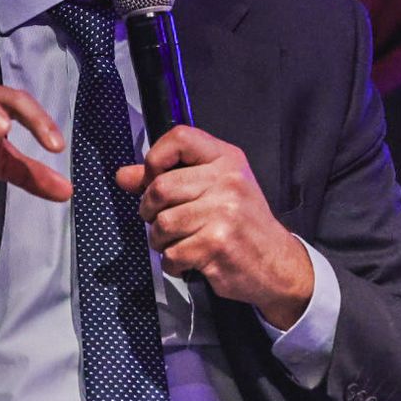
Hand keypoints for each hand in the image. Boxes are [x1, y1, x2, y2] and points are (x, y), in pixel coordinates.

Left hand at [117, 126, 312, 329]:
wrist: (276, 263)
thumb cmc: (243, 224)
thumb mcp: (214, 189)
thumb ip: (169, 177)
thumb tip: (124, 176)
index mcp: (227, 160)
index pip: (180, 137)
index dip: (155, 158)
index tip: (153, 177)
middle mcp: (228, 182)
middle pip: (160, 187)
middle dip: (150, 211)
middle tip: (162, 221)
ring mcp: (224, 213)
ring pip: (162, 224)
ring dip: (161, 241)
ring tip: (179, 242)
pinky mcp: (217, 245)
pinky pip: (172, 254)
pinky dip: (173, 263)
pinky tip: (191, 260)